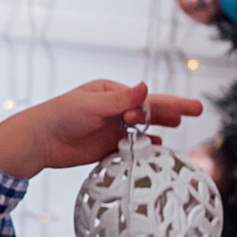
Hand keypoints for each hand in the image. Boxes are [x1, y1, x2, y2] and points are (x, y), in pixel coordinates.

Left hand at [0, 80, 206, 179]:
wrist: (39, 141)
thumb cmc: (61, 115)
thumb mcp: (92, 105)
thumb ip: (121, 101)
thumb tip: (145, 87)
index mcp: (112, 93)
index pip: (147, 98)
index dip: (169, 105)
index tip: (187, 111)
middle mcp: (114, 109)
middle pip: (149, 110)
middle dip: (172, 111)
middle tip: (197, 110)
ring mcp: (111, 128)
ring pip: (142, 128)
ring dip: (160, 128)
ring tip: (180, 127)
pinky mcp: (105, 147)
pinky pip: (130, 147)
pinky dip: (144, 148)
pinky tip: (157, 149)